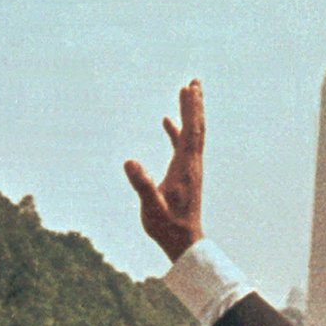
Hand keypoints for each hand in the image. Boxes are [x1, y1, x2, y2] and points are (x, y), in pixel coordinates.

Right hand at [124, 79, 204, 260]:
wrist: (184, 242)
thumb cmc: (167, 227)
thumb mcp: (151, 207)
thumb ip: (142, 185)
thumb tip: (129, 161)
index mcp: (185, 167)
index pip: (190, 132)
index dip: (190, 109)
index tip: (189, 88)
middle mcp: (192, 164)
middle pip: (196, 127)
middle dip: (195, 104)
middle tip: (194, 82)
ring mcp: (189, 168)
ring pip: (192, 134)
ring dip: (189, 113)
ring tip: (186, 92)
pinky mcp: (184, 174)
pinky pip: (182, 146)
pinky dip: (177, 131)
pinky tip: (167, 122)